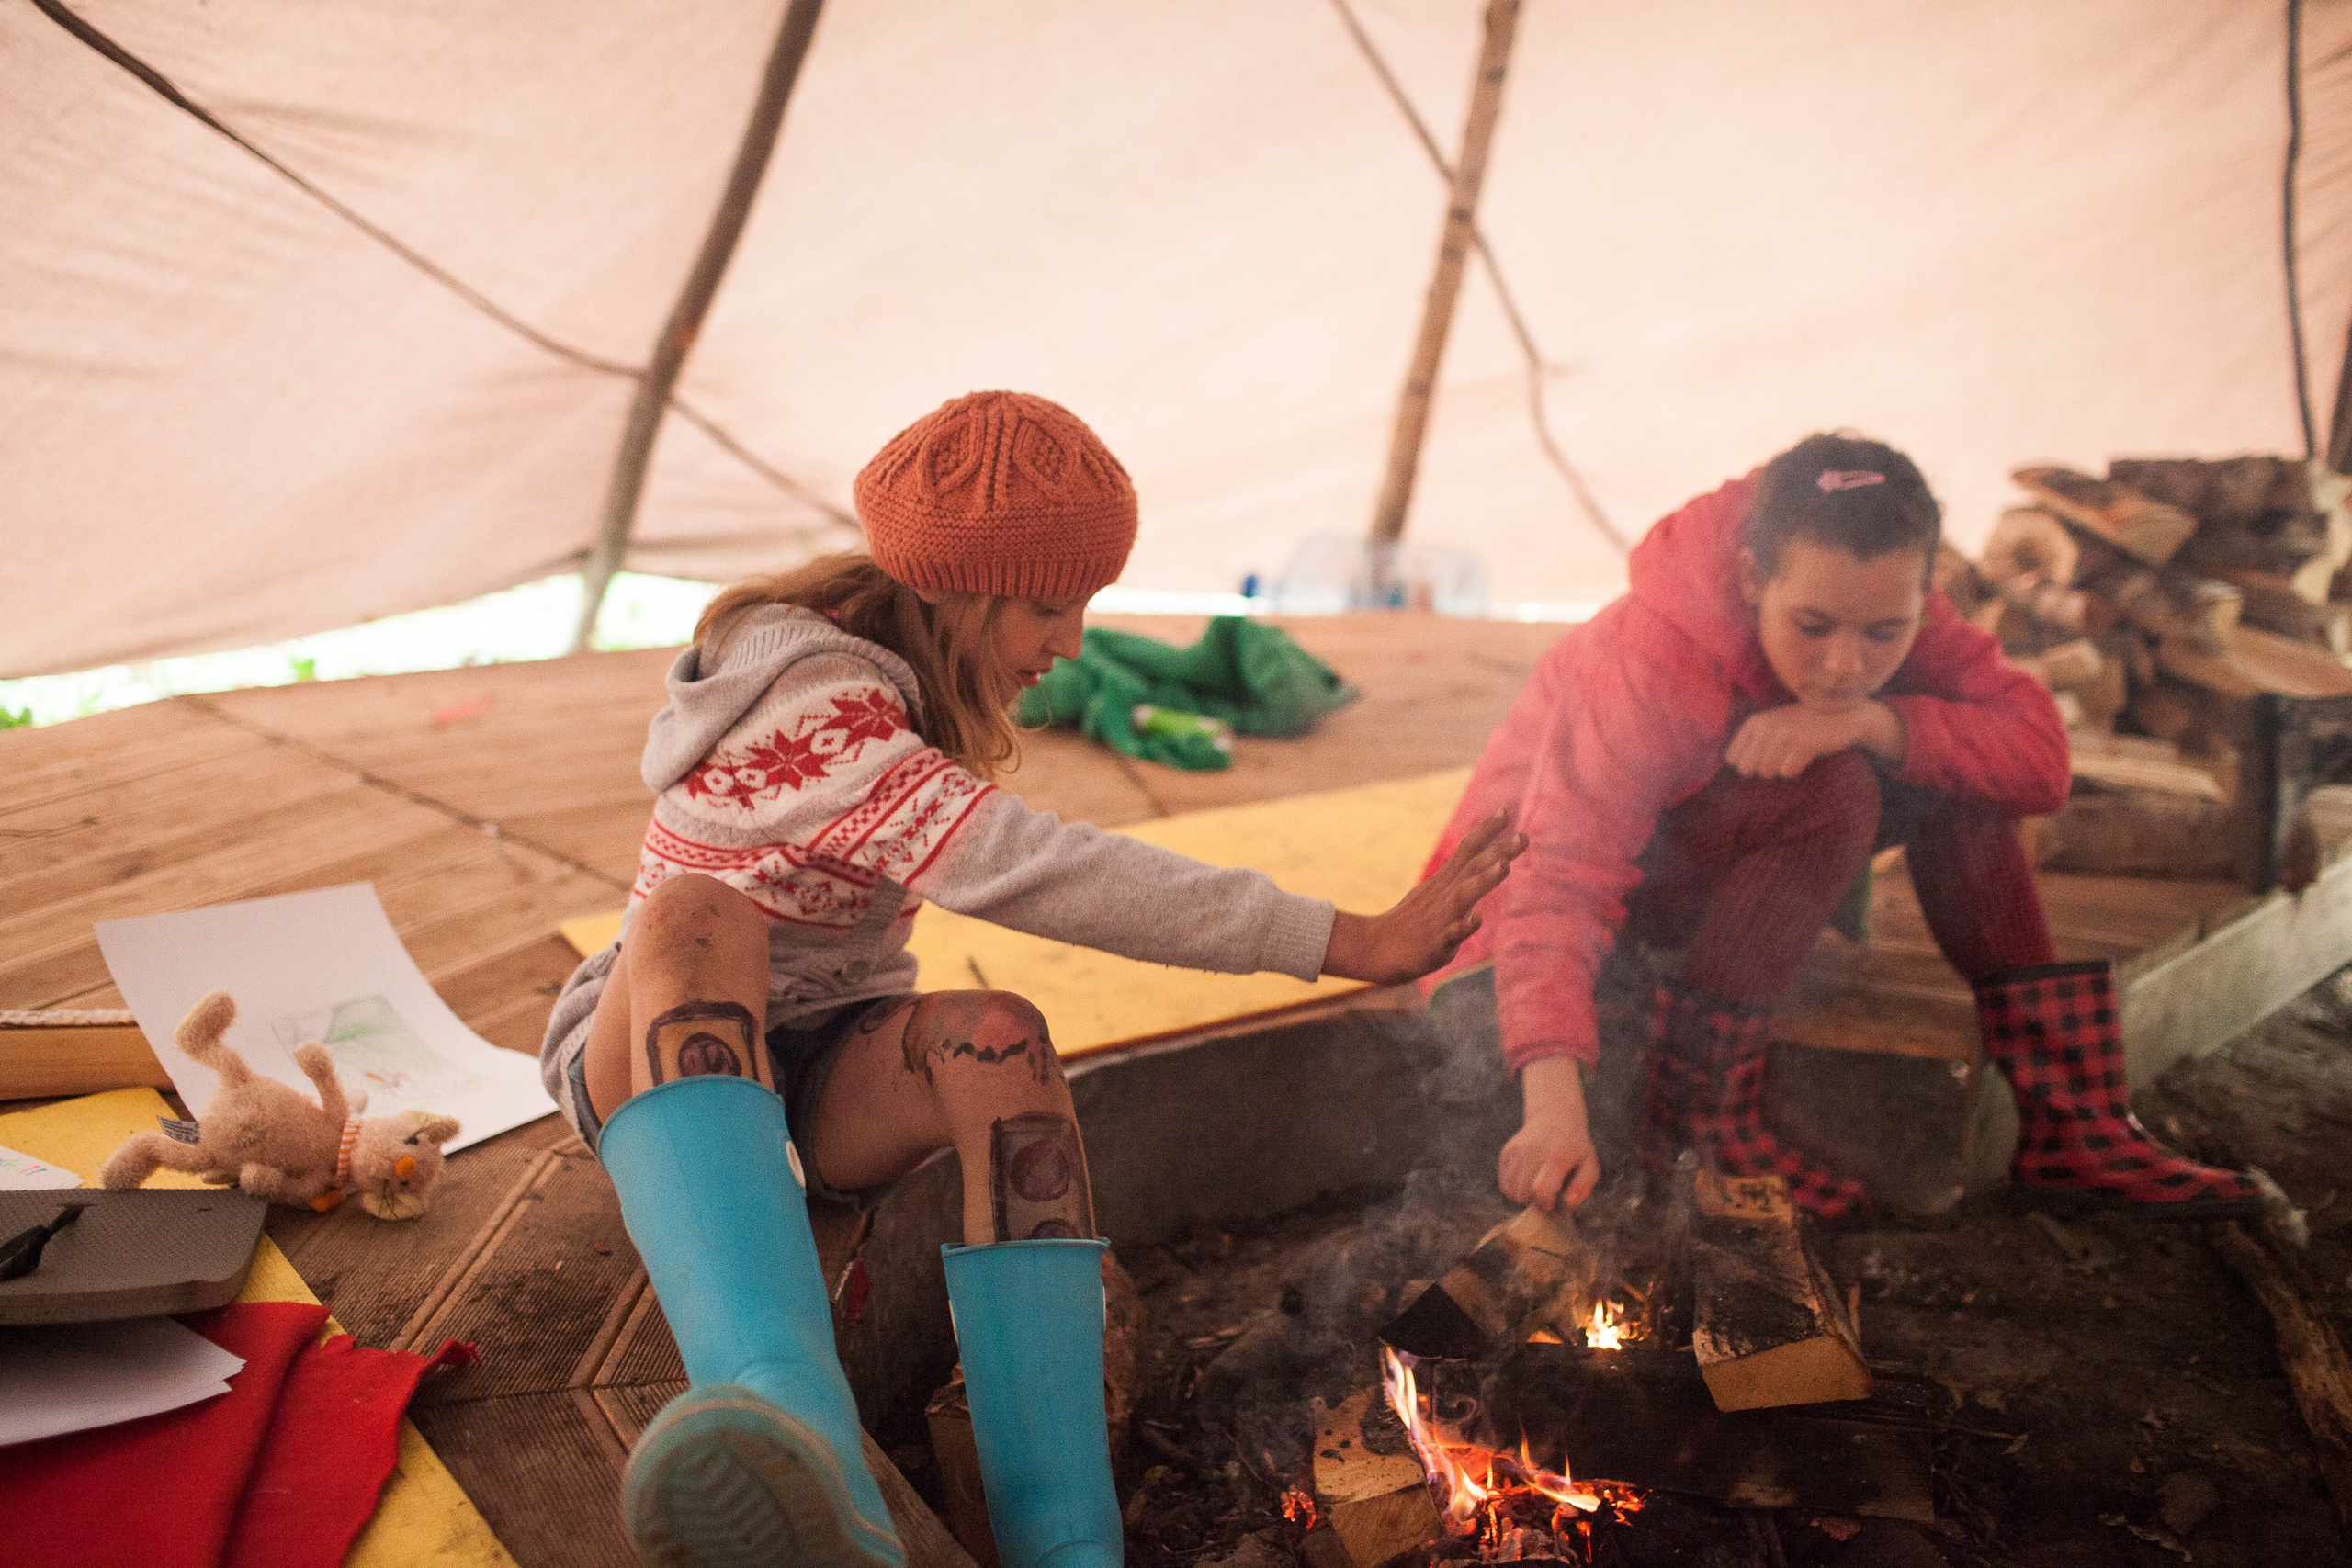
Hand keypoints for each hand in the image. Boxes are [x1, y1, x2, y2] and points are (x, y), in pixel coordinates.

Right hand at [1321, 811, 1525, 983]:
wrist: (1375, 950)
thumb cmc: (1409, 923)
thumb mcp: (1435, 894)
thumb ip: (1461, 878)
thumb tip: (1486, 862)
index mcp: (1444, 883)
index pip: (1467, 851)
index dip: (1486, 831)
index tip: (1505, 811)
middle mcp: (1443, 896)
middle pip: (1472, 868)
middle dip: (1499, 851)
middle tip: (1524, 837)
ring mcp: (1439, 919)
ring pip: (1463, 896)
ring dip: (1483, 880)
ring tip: (1504, 866)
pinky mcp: (1434, 945)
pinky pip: (1450, 935)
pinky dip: (1464, 926)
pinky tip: (1477, 918)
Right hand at [1499, 1058, 1599, 1211]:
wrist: (1554, 1116)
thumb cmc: (1575, 1147)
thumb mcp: (1589, 1164)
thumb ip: (1583, 1186)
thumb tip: (1568, 1203)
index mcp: (1556, 1157)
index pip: (1541, 1189)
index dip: (1545, 1203)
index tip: (1552, 1204)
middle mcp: (1532, 1152)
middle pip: (1523, 1193)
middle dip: (1534, 1202)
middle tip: (1547, 1195)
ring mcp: (1517, 1151)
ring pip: (1511, 1191)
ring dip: (1523, 1197)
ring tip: (1536, 1188)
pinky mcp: (1507, 1152)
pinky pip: (1504, 1184)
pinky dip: (1514, 1188)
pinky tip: (1528, 1180)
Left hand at [1723, 700, 1902, 779]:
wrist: (1842, 716)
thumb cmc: (1803, 726)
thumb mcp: (1773, 726)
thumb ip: (1752, 743)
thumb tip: (1733, 768)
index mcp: (1755, 722)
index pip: (1733, 759)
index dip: (1747, 766)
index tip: (1764, 760)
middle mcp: (1766, 725)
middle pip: (1747, 769)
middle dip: (1761, 772)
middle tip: (1780, 761)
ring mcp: (1786, 733)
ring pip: (1765, 772)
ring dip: (1778, 772)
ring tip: (1790, 759)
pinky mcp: (1805, 743)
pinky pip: (1787, 771)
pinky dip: (1793, 771)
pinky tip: (1802, 760)